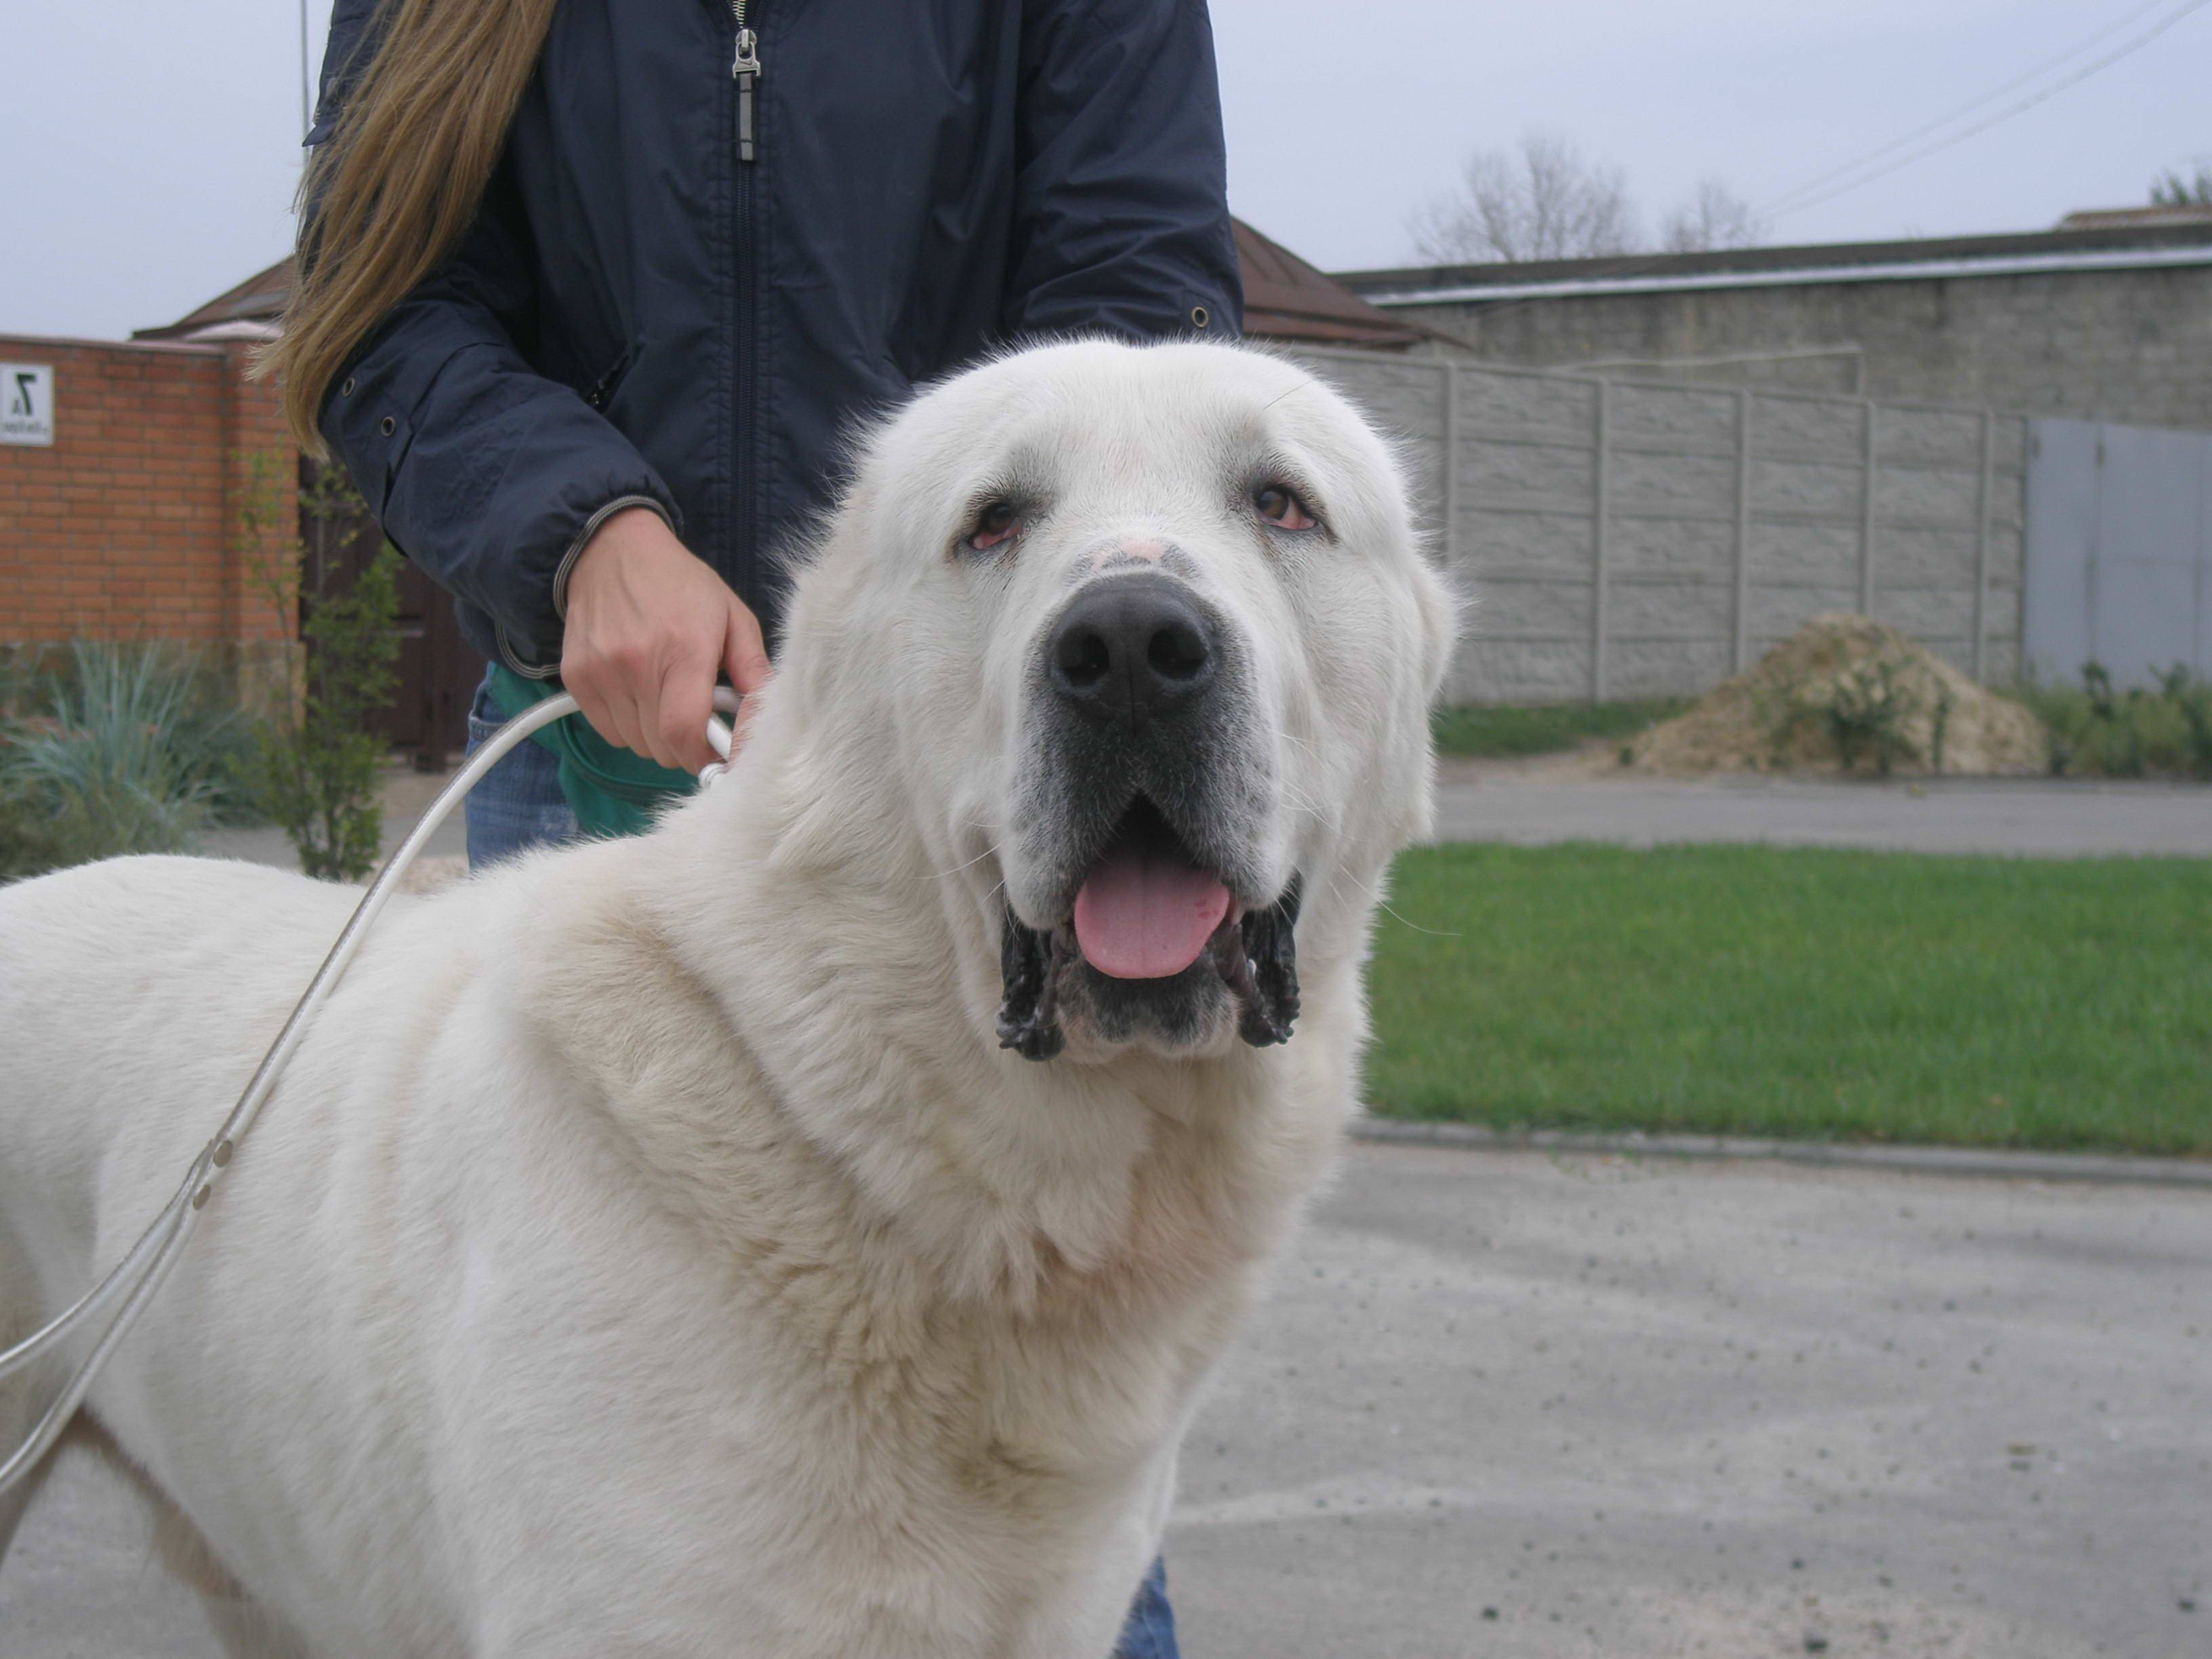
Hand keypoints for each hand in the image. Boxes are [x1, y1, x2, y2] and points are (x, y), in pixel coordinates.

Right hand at [560, 506, 771, 772]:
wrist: (612, 551)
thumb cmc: (681, 585)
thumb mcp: (732, 616)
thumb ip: (754, 670)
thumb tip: (768, 721)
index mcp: (684, 649)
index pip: (685, 731)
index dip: (704, 757)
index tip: (718, 757)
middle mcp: (637, 664)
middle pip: (662, 746)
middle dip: (686, 746)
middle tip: (696, 718)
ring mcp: (601, 673)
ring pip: (636, 744)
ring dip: (657, 737)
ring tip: (666, 697)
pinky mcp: (577, 678)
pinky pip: (609, 731)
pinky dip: (629, 727)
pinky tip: (639, 694)